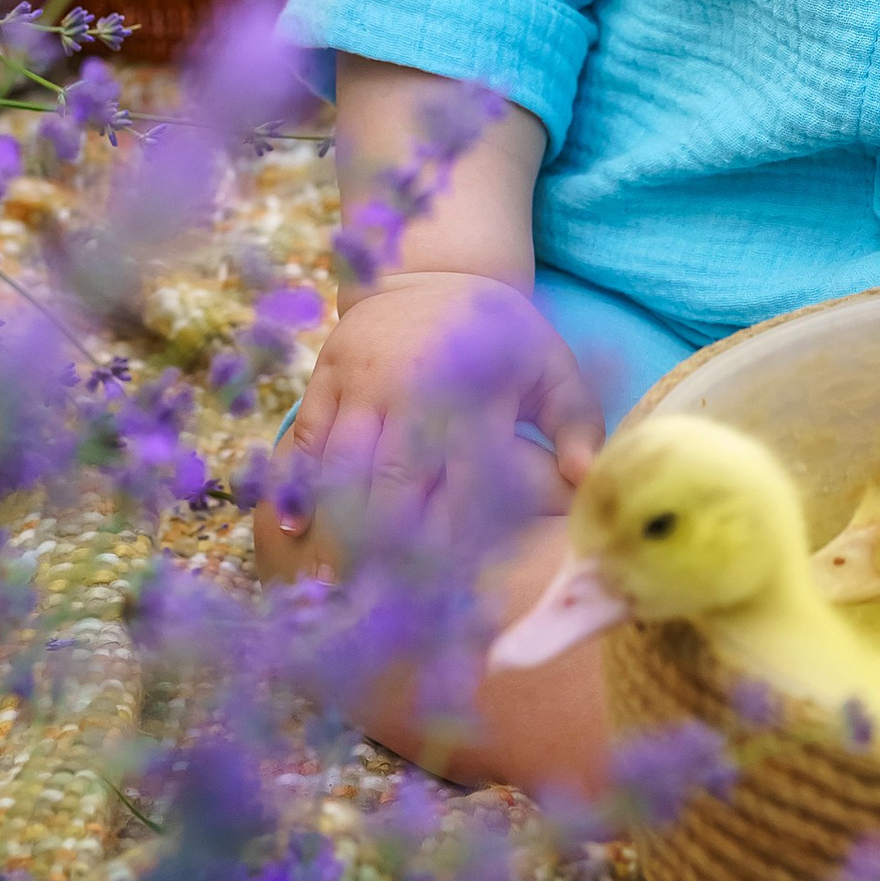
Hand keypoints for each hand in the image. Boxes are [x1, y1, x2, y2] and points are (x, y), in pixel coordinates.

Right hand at [273, 268, 605, 562]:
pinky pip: (306, 436)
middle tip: (380, 609)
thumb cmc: (502, 336)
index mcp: (475, 391)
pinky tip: (293, 531)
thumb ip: (578, 424)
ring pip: (343, 466)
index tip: (447, 595)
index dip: (452, 543)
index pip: (461, 483)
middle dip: (387, 550)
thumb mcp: (553, 366)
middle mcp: (414, 386)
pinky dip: (297, 483)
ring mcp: (364, 380)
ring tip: (336, 585)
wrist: (435, 271)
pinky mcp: (328, 374)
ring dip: (339, 529)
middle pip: (393, 483)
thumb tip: (586, 482)